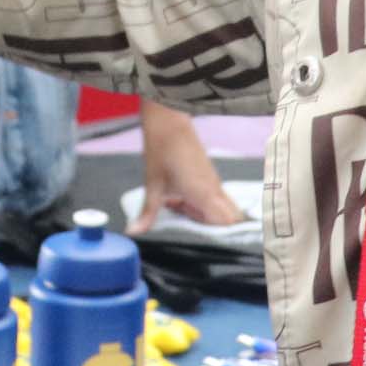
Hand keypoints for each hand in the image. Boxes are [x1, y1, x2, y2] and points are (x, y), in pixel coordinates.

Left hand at [127, 103, 247, 235]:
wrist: (168, 121)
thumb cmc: (161, 151)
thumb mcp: (152, 185)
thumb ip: (148, 212)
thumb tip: (133, 232)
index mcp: (204, 194)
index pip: (229, 223)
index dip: (223, 237)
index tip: (208, 245)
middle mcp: (215, 190)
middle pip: (232, 218)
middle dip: (218, 230)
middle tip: (195, 235)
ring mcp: (214, 182)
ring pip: (224, 208)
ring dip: (209, 217)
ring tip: (186, 220)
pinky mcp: (209, 176)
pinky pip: (216, 198)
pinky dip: (205, 206)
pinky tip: (184, 205)